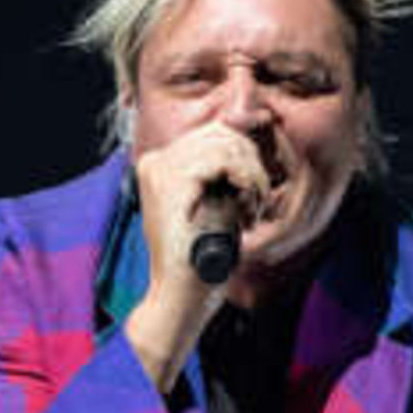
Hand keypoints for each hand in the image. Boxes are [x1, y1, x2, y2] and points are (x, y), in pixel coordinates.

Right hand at [123, 121, 268, 388]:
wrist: (182, 294)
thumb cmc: (204, 257)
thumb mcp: (219, 202)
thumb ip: (228, 168)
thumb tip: (254, 119)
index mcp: (161, 165)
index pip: (212, 133)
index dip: (245, 152)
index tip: (256, 186)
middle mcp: (156, 160)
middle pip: (221, 132)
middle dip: (251, 164)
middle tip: (255, 204)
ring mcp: (161, 167)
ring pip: (226, 142)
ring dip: (252, 176)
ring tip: (251, 211)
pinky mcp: (172, 179)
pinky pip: (225, 159)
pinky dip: (247, 182)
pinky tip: (245, 212)